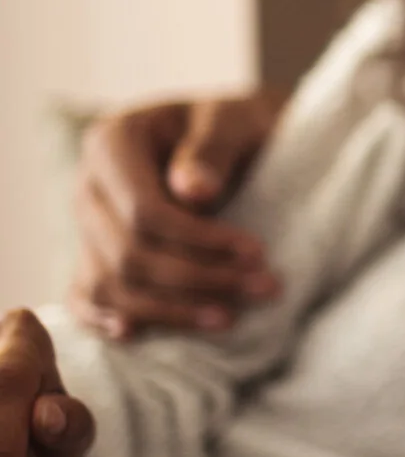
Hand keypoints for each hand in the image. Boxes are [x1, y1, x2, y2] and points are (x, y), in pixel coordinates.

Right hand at [71, 90, 285, 338]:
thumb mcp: (234, 120)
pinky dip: (103, 318)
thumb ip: (212, 148)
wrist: (232, 135)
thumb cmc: (236, 125)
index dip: (200, 241)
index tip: (258, 254)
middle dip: (199, 279)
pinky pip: (85, 294)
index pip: (144, 212)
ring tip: (230, 319)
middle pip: (129, 254)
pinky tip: (133, 335)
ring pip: (112, 283)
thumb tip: (194, 192)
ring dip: (171, 310)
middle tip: (267, 288)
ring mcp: (86, 224)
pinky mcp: (95, 253)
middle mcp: (88, 186)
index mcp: (112, 142)